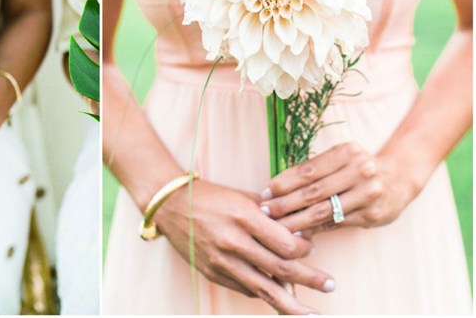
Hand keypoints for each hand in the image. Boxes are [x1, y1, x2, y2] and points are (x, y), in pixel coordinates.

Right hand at [155, 179, 335, 314]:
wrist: (171, 206)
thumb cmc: (210, 197)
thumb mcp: (242, 196)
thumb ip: (270, 213)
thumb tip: (299, 231)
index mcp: (245, 217)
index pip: (286, 244)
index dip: (305, 249)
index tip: (311, 247)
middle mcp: (234, 242)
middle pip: (282, 269)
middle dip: (311, 279)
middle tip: (331, 285)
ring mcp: (223, 261)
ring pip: (265, 290)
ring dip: (293, 304)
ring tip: (313, 314)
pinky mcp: (214, 273)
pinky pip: (246, 289)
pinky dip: (264, 293)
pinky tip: (279, 297)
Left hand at [260, 142, 416, 237]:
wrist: (399, 179)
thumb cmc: (357, 168)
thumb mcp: (339, 159)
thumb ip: (313, 171)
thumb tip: (274, 188)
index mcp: (347, 152)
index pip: (308, 170)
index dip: (284, 182)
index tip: (265, 192)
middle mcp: (360, 170)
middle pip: (313, 191)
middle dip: (286, 203)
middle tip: (266, 211)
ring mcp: (368, 193)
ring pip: (324, 210)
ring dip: (297, 220)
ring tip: (277, 226)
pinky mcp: (371, 214)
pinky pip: (336, 223)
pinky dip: (315, 229)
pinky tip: (300, 233)